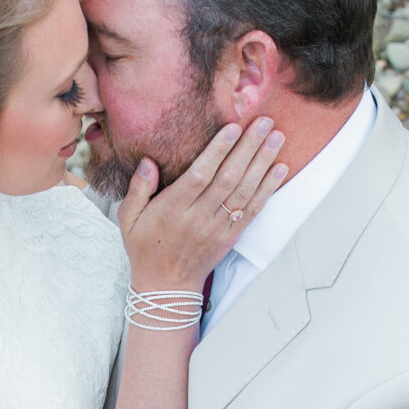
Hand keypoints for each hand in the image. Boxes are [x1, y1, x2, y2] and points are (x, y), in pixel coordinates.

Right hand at [118, 118, 288, 295]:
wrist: (166, 286)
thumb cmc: (145, 248)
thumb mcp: (128, 219)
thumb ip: (137, 189)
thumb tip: (148, 161)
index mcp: (172, 209)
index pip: (199, 175)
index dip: (217, 151)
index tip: (232, 127)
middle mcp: (198, 217)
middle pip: (228, 178)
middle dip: (247, 148)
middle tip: (263, 121)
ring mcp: (218, 227)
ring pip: (244, 191)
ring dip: (263, 163)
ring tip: (277, 137)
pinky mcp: (231, 235)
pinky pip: (253, 210)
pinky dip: (268, 189)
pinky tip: (280, 169)